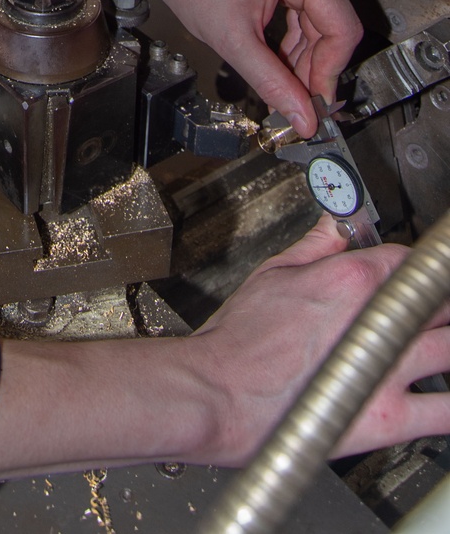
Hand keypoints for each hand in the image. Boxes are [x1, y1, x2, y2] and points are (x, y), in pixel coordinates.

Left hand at [15, 0, 361, 138]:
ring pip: (323, 24)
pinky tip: (280, 60)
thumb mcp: (232, 41)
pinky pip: (310, 12)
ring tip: (284, 84)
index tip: (317, 103)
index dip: (331, 71)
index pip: (342, 28)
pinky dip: (296, 41)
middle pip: (333, 27)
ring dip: (305, 58)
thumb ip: (273, 83)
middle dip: (315, 68)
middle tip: (298, 103)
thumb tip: (304, 119)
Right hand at [192, 216, 449, 464]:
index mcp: (351, 279)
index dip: (413, 269)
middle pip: (439, 301)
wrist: (218, 393)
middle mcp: (376, 320)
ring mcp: (385, 369)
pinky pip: (445, 412)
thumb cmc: (238, 341)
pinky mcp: (386, 418)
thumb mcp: (273, 273)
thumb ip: (317, 247)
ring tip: (436, 345)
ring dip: (447, 342)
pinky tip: (442, 394)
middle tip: (428, 313)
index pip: (410, 261)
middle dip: (437, 304)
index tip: (414, 278)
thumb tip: (336, 227)